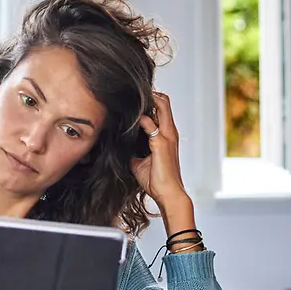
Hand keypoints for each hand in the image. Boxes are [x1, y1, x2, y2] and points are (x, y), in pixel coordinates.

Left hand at [132, 92, 192, 218]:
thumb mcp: (139, 163)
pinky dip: (139, 118)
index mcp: (167, 135)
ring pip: (162, 105)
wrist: (168, 194)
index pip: (162, 109)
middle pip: (164, 101)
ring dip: (147, 101)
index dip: (149, 102)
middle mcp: (170, 132)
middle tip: (130, 96)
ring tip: (130, 100)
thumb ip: (133, 152)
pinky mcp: (160, 143)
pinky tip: (128, 118)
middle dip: (149, 95)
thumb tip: (120, 149)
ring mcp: (167, 136)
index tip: (133, 100)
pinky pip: (149, 123)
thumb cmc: (157, 180)